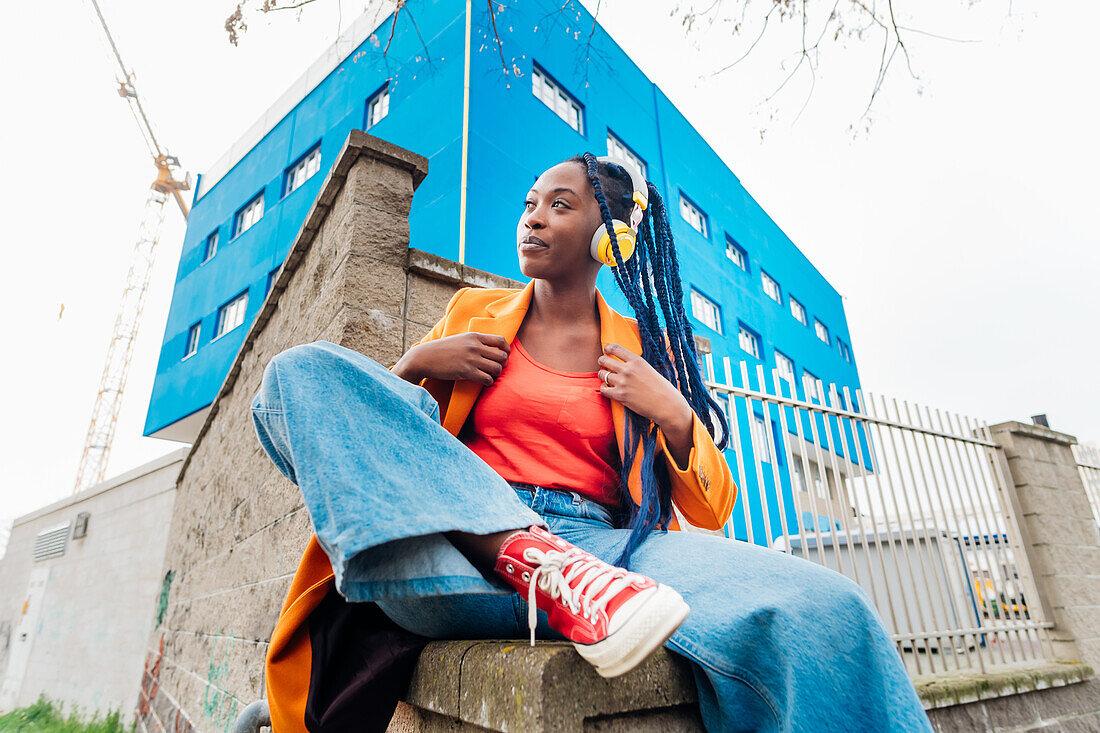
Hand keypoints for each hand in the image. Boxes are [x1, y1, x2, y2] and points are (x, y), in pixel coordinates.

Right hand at [394, 332, 509, 385]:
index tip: (504, 356)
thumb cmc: (442, 350)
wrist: (425, 357)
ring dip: (496, 374)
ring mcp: (471, 359)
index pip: (501, 341)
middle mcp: (475, 346)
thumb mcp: (460, 339)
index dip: (507, 350)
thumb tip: (490, 346)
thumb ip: (474, 341)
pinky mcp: (467, 372)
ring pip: (497, 368)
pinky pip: (487, 378)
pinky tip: (484, 382)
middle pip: (502, 356)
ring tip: (490, 375)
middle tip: (497, 368)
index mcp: (474, 336)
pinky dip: (489, 381)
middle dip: (503, 364)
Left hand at [597, 344, 692, 434]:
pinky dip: (604, 388)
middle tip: (602, 363)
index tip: (605, 351)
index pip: (615, 348)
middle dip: (602, 361)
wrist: (666, 404)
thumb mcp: (649, 369)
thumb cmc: (661, 387)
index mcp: (636, 360)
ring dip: (602, 375)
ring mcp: (623, 382)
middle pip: (605, 360)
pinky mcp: (620, 395)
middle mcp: (628, 369)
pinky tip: (608, 388)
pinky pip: (603, 389)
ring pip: (602, 374)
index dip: (607, 348)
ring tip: (606, 377)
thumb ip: (636, 365)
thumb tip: (624, 363)